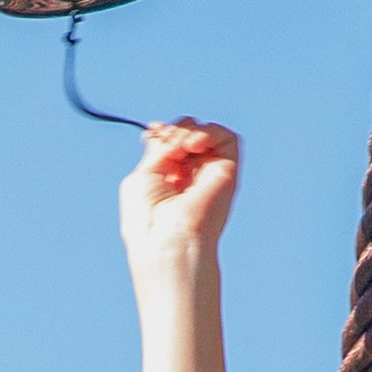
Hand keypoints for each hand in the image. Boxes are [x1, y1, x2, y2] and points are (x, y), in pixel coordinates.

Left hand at [119, 120, 238, 271]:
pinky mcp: (228, 173)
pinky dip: (208, 131)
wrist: (170, 243)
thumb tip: (162, 129)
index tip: (154, 131)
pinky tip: (192, 146)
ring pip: (204, 133)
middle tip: (166, 148)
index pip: (172, 143)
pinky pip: (226, 137)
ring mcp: (210, 176)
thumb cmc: (148, 222)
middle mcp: (191, 179)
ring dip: (186, 131)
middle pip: (187, 133)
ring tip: (177, 150)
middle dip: (174, 131)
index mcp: (169, 182)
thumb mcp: (143, 176)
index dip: (164, 132)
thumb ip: (156, 150)